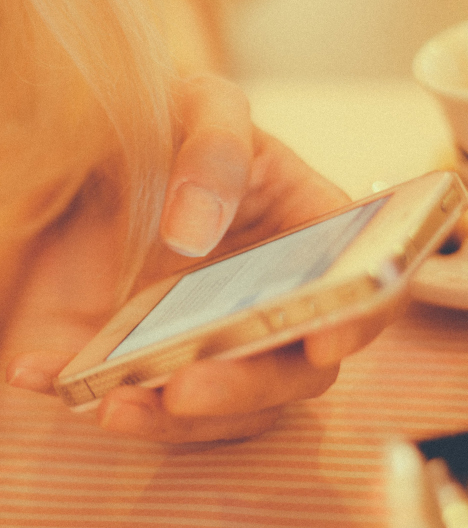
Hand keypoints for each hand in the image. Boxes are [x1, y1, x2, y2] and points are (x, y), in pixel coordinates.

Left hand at [5, 76, 392, 442]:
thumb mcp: (202, 107)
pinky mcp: (154, 355)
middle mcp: (273, 298)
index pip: (364, 286)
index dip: (360, 320)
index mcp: (311, 234)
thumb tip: (197, 230)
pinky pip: (139, 397)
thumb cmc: (176, 122)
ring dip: (174, 419)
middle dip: (246, 389)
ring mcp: (217, 335)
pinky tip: (44, 372)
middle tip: (189, 387)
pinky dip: (91, 395)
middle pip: (294, 368)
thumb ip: (215, 148)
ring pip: (224, 406)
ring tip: (114, 402)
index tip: (324, 340)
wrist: (104, 152)